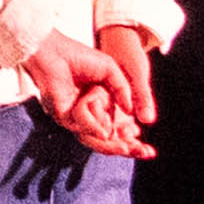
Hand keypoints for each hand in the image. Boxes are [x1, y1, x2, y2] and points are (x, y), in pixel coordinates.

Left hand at [21, 31, 157, 160]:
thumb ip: (122, 89)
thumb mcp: (110, 70)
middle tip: (144, 153)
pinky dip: (93, 125)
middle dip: (126, 148)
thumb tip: (131, 112)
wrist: (55, 50)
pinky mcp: (63, 116)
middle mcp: (87, 114)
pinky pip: (82, 127)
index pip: (117, 129)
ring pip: (95, 140)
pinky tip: (103, 126)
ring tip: (127, 147)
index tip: (148, 149)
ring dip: (111, 146)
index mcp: (99, 105)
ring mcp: (74, 117)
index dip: (132, 140)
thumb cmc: (79, 56)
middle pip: (107, 140)